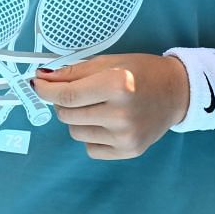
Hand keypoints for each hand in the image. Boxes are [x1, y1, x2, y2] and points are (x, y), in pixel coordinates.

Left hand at [32, 53, 187, 159]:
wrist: (177, 92)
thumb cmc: (142, 72)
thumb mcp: (108, 62)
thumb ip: (73, 72)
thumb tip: (41, 80)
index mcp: (117, 85)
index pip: (67, 95)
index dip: (46, 91)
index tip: (37, 86)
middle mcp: (121, 113)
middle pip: (67, 115)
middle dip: (63, 103)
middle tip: (76, 93)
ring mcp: (125, 136)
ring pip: (75, 132)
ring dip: (78, 119)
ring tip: (97, 107)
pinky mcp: (129, 151)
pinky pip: (90, 148)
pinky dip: (92, 135)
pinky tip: (108, 122)